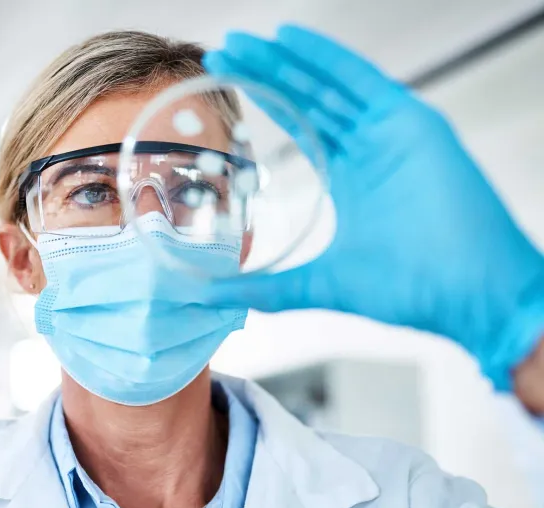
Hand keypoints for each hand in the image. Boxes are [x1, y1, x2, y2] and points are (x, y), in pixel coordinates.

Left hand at [202, 25, 543, 390]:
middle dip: (266, 75)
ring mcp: (392, 134)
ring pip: (329, 86)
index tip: (225, 90)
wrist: (469, 297)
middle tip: (222, 53)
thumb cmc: (410, 291)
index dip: (266, 105)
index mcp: (353, 181)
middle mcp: (371, 150)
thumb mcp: (319, 284)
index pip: (302, 129)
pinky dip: (325, 58)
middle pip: (310, 101)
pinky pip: (362, 80)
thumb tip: (209, 297)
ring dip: (285, 62)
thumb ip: (264, 288)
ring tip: (242, 42)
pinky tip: (288, 39)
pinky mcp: (413, 124)